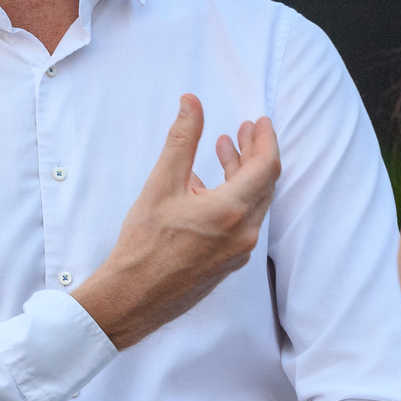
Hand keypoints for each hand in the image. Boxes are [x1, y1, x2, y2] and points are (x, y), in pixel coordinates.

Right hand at [73, 94, 279, 348]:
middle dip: (255, 153)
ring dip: (243, 175)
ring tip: (224, 151)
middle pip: (264, 184)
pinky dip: (233, 198)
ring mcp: (239, 251)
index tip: (259, 121)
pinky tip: (207, 189)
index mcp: (231, 210)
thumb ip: (181, 141)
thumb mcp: (160, 185)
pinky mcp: (228, 263)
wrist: (134, 297)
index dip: (266, 139)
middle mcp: (244, 232)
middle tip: (243, 131)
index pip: (266, 166)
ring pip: (253, 203)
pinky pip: (242, 222)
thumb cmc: (144, 243)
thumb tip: (191, 103)